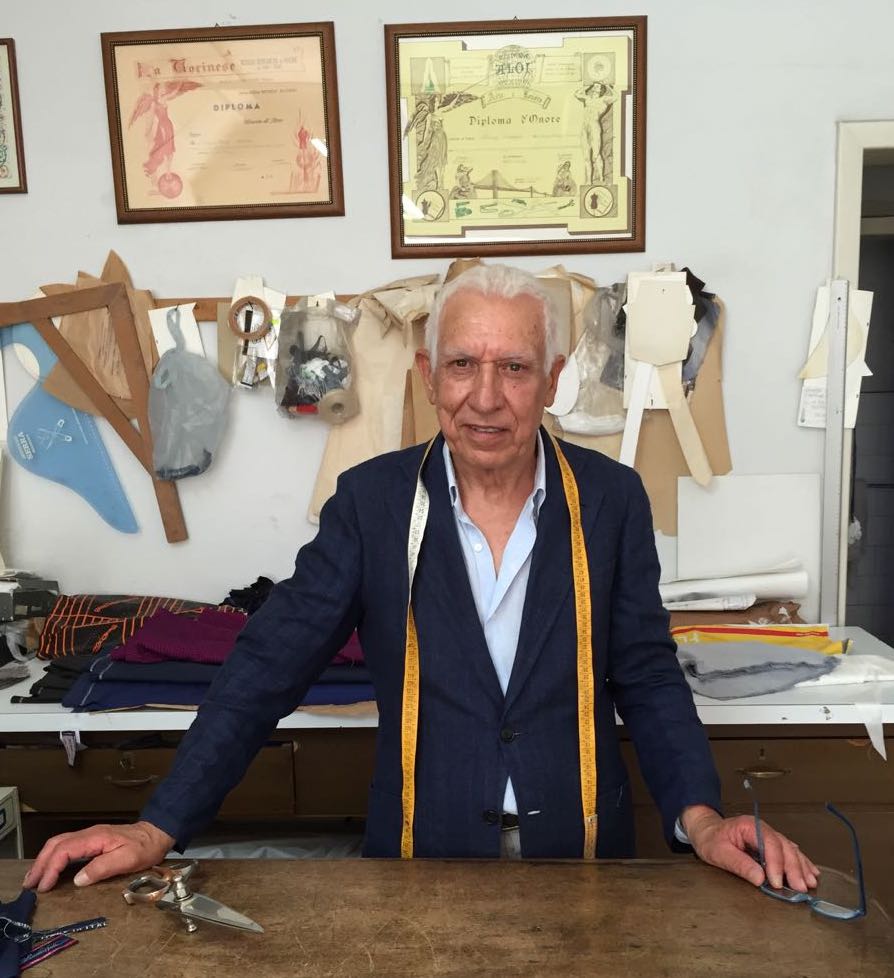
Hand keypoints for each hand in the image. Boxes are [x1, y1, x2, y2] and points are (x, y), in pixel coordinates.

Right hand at [22, 821, 174, 892]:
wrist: (157, 834)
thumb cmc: (145, 847)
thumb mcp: (128, 859)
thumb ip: (102, 867)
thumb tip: (78, 879)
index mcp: (95, 837)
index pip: (65, 850)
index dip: (51, 868)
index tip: (44, 886)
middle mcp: (89, 834)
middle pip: (56, 844)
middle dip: (40, 863)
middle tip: (30, 884)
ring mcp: (90, 836)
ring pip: (59, 843)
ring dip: (44, 860)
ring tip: (34, 878)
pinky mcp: (92, 841)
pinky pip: (66, 846)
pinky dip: (53, 857)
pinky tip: (50, 869)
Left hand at [681, 804, 818, 891]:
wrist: (706, 830)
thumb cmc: (711, 839)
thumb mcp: (719, 852)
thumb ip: (739, 864)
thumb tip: (759, 878)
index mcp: (749, 826)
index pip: (769, 844)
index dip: (776, 864)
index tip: (776, 882)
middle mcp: (762, 829)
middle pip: (784, 847)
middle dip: (794, 868)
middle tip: (801, 887)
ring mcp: (768, 836)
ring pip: (790, 849)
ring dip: (801, 866)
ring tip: (810, 882)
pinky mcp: (770, 845)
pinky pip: (789, 852)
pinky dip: (801, 862)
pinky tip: (810, 871)